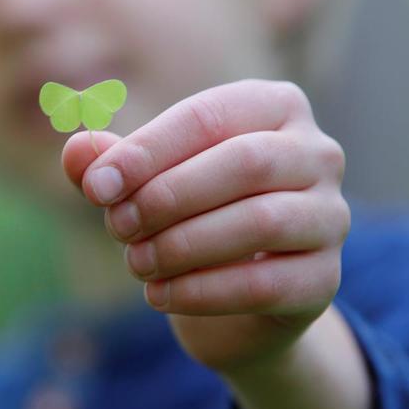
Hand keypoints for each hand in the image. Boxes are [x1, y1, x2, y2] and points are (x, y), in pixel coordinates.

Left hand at [62, 78, 350, 374]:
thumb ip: (111, 165)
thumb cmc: (189, 217)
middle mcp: (318, 153)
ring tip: (135, 263)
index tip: (95, 187)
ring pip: (261, 222)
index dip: (147, 151)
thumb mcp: (144, 185)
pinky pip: (265, 284)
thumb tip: (77, 150)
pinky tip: (159, 296)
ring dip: (183, 245)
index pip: (208, 116)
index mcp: (275, 107)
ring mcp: (331, 217)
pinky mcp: (325, 280)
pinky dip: (202, 291)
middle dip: (168, 195)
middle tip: (116, 226)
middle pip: (245, 162)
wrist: (234, 302)